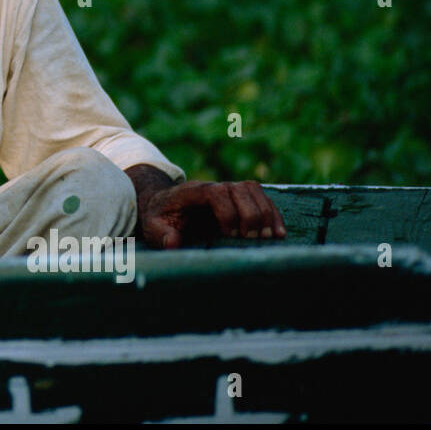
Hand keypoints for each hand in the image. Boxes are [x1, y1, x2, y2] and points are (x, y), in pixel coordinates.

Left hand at [139, 179, 286, 248]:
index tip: (230, 234)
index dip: (227, 211)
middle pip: (238, 189)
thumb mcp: (152, 227)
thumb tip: (173, 243)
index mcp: (191, 192)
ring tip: (268, 237)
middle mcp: (212, 186)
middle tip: (252, 239)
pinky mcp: (238, 197)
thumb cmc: (159, 217)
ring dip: (265, 213)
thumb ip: (161, 234)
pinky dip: (272, 213)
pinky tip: (279, 233)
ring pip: (253, 190)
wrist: (162, 204)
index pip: (215, 193)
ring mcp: (227, 189)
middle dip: (250, 214)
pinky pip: (260, 197)